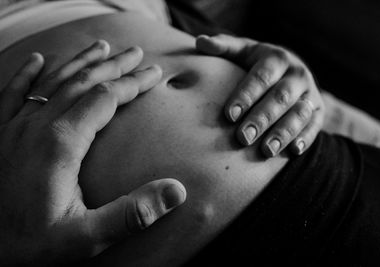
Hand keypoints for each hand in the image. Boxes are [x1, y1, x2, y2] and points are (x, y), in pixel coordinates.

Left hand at [0, 40, 185, 265]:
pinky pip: (11, 94)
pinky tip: (36, 60)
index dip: (133, 83)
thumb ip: (131, 213)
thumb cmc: (30, 247)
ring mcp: (12, 128)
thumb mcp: (85, 238)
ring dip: (79, 62)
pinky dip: (26, 74)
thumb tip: (176, 191)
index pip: (105, 98)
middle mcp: (35, 126)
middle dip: (113, 65)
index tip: (154, 72)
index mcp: (60, 144)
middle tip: (136, 51)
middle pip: (82, 82)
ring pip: (52, 81)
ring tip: (101, 46)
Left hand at [196, 34, 324, 156]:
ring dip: (283, 133)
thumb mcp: (243, 51)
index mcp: (277, 58)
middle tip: (243, 138)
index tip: (229, 115)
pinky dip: (305, 139)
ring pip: (299, 114)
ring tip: (266, 151)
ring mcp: (310, 93)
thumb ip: (223, 47)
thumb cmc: (257, 64)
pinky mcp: (318, 111)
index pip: (261, 77)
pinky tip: (292, 152)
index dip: (246, 96)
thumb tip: (201, 42)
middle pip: (280, 98)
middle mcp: (297, 74)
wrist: (290, 70)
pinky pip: (315, 126)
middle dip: (262, 119)